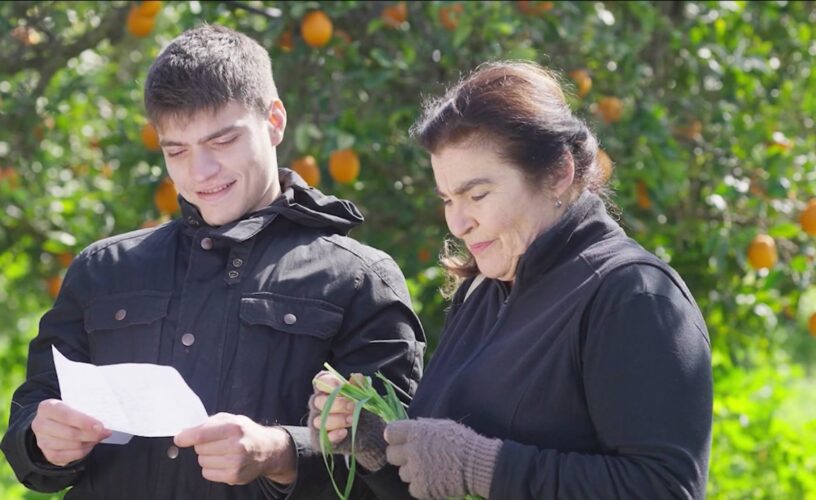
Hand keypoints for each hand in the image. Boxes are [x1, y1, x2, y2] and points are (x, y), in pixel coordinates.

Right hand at [30, 399, 111, 465]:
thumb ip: (85, 411)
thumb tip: (103, 425)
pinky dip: (81, 453)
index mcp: (47, 408)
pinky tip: (89, 446)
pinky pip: (67, 457)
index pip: (66, 415)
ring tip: (98, 437)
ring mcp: (42, 441)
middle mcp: (40, 424)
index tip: (100, 426)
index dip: (84, 422)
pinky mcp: (47, 454)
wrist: (52, 421)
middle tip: (105, 432)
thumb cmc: (68, 411)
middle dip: (91, 434)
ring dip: (88, 443)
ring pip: (70, 446)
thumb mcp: (74, 405)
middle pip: (70, 433)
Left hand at [174, 413, 295, 485]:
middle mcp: (236, 446)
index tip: (179, 439)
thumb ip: (208, 423)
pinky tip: (223, 462)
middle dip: (202, 445)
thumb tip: (184, 434)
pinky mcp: (233, 476)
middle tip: (215, 442)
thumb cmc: (245, 433)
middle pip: (200, 448)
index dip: (186, 437)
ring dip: (207, 457)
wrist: (267, 450)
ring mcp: (235, 463)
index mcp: (234, 427)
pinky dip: (211, 468)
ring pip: (202, 461)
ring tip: (222, 452)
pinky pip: (207, 473)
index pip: (202, 435)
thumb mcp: (231, 419)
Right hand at [310, 371, 387, 470]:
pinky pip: (322, 437)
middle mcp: (318, 405)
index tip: (340, 386)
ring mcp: (317, 422)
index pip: (320, 381)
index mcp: (327, 390)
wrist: (368, 432)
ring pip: (319, 420)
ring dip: (337, 420)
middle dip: (337, 403)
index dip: (328, 382)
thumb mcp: (362, 396)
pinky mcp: (320, 439)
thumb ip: (359, 386)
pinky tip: (344, 432)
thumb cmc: (362, 409)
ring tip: (352, 419)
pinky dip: (333, 435)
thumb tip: (357, 376)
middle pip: (318, 401)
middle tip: (353, 406)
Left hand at [384, 418, 502, 499]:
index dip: (394, 438)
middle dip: (400, 457)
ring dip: (413, 472)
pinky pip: (412, 488)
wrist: (476, 463)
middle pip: (391, 455)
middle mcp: (411, 450)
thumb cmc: (461, 441)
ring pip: (402, 473)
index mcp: (415, 432)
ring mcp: (415, 470)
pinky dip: (421, 486)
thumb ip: (421, 428)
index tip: (400, 442)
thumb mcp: (441, 426)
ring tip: (428, 470)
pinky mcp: (421, 488)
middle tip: (413, 458)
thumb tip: (409, 430)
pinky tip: (433, 481)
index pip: (390, 433)